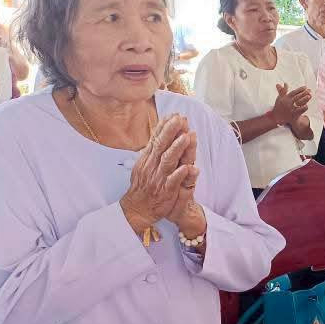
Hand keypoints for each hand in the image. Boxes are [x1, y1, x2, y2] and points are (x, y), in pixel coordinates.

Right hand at [120, 115, 196, 232]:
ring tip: (186, 137)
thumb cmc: (144, 185)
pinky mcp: (165, 192)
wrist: (137, 209)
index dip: (164, 126)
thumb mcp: (145, 164)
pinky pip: (172, 182)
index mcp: (148, 159)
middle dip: (171, 131)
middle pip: (161, 146)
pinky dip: (179, 175)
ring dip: (177, 149)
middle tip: (181, 118)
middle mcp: (152, 166)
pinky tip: (187, 167)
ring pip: (167, 161)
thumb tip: (158, 134)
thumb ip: (153, 150)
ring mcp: (158, 179)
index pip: (156, 139)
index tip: (174, 114)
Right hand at [272, 83, 310, 124]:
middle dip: (303, 93)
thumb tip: (286, 83)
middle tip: (309, 90)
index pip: (293, 92)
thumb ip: (283, 90)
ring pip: (298, 103)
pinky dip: (303, 108)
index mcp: (285, 98)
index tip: (305, 87)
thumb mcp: (280, 98)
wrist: (277, 117)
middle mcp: (287, 103)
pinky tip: (306, 105)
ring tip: (310, 96)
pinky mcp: (293, 115)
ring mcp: (290, 109)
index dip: (299, 89)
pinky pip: (299, 111)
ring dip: (304, 99)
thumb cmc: (279, 106)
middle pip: (297, 97)